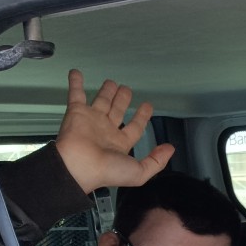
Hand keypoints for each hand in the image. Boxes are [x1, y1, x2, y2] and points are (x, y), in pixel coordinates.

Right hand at [53, 69, 174, 193]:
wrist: (78, 166)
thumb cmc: (107, 171)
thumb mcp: (140, 172)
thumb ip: (156, 161)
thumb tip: (170, 149)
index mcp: (120, 143)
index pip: (135, 126)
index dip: (142, 116)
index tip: (147, 106)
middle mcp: (106, 130)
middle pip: (117, 110)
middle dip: (123, 99)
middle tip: (126, 89)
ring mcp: (91, 120)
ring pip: (102, 101)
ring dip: (107, 91)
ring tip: (111, 82)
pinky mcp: (76, 112)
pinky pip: (76, 94)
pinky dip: (76, 83)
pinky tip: (77, 73)